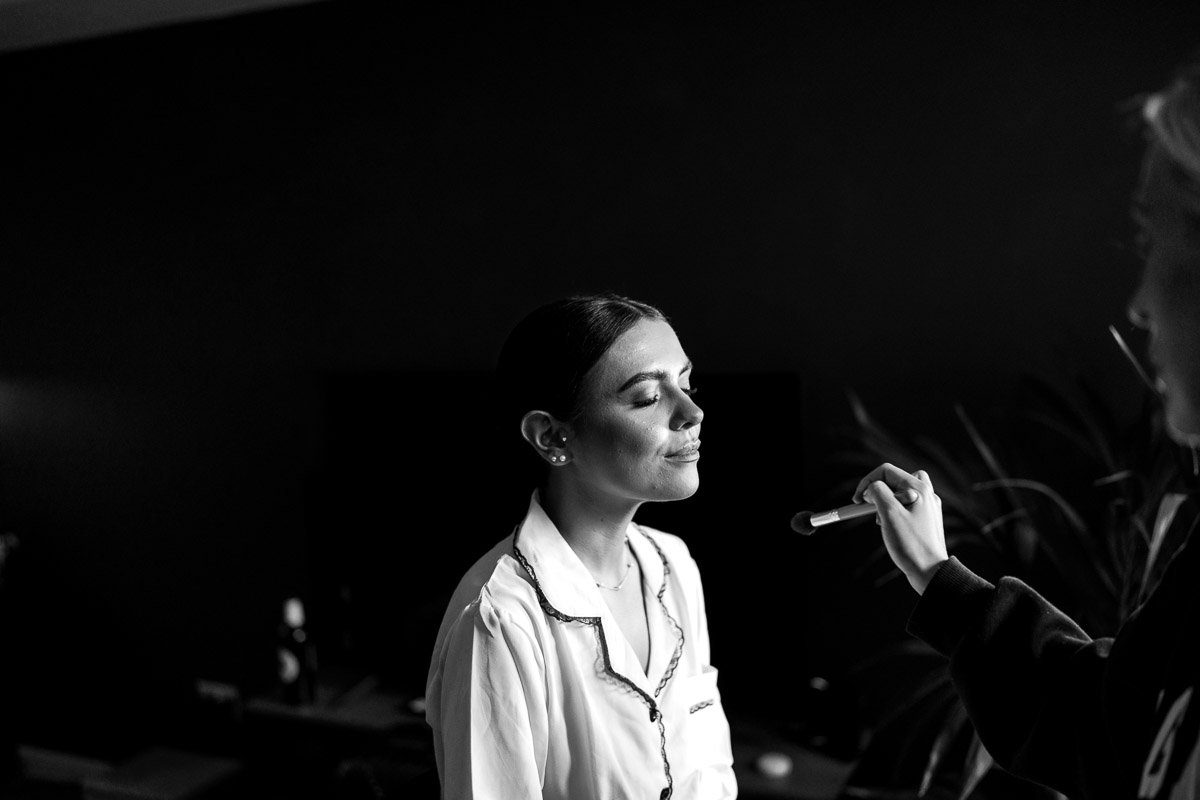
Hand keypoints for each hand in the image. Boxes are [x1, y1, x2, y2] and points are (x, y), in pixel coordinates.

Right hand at [853, 463, 947, 593]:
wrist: (931, 571)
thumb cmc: (911, 544)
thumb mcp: (889, 514)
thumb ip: (878, 492)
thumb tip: (872, 487)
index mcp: (919, 489)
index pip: (886, 471)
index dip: (867, 482)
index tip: (857, 501)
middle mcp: (926, 494)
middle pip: (895, 479)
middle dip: (878, 492)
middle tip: (870, 510)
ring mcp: (928, 506)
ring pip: (902, 491)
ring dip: (887, 501)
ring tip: (883, 520)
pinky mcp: (927, 519)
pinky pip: (908, 505)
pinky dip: (896, 511)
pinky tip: (894, 527)